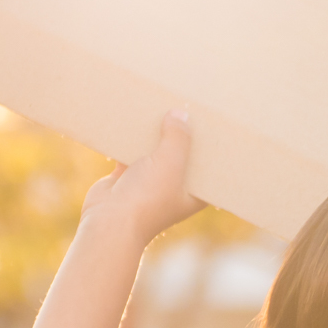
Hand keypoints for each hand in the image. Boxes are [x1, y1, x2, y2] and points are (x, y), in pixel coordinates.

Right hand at [80, 110, 204, 246]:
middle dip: (183, 136)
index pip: (208, 170)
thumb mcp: (171, 162)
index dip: (212, 151)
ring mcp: (149, 184)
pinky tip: (133, 119)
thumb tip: (181, 114)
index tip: (217, 128)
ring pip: (155, 153)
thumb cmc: (147, 198)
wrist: (110, 221)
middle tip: (189, 108)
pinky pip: (130, 153)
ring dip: (155, 135)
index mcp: (192, 194)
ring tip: (161, 107)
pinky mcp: (126, 178)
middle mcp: (173, 189)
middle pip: (181, 157)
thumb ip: (178, 137)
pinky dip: (131, 139)